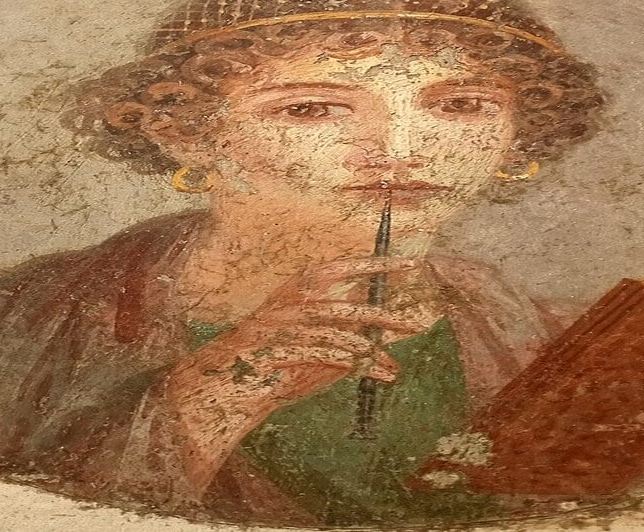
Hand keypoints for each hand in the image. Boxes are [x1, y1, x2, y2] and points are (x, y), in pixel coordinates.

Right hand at [165, 256, 432, 492]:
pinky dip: (349, 364)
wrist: (226, 381)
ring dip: (371, 352)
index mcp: (298, 286)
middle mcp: (294, 301)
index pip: (342, 267)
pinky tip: (372, 371)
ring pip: (340, 334)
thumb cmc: (271, 357)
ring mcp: (287, 326)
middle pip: (349, 307)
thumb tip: (383, 330)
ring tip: (394, 367)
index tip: (413, 263)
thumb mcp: (307, 334)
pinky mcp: (282, 350)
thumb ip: (339, 328)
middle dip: (385, 318)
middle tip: (416, 325)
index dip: (378, 264)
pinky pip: (325, 356)